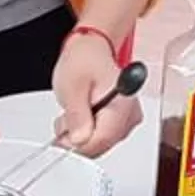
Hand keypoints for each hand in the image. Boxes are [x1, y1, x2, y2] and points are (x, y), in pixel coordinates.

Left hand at [51, 31, 140, 155]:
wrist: (90, 50)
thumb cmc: (83, 61)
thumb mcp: (72, 86)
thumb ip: (77, 115)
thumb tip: (79, 140)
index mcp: (122, 103)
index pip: (103, 139)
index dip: (79, 143)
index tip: (64, 136)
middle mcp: (130, 115)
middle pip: (102, 145)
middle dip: (79, 137)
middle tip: (67, 117)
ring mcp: (126, 121)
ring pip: (100, 145)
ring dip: (81, 134)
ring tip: (75, 111)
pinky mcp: (120, 124)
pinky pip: (100, 139)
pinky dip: (86, 132)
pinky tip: (82, 116)